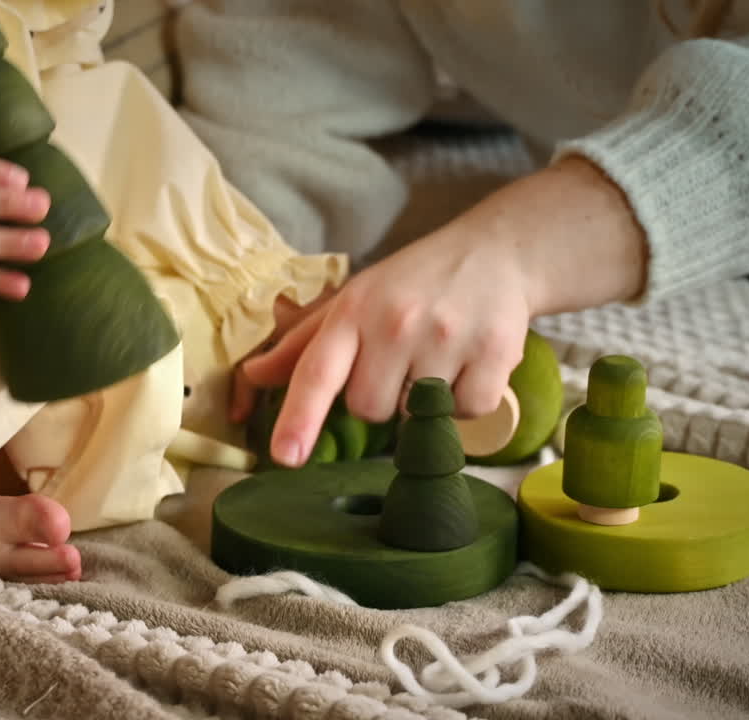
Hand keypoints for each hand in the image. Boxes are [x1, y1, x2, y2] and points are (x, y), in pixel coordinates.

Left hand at [240, 156, 647, 467]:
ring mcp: (446, 337)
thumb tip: (253, 375)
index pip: (317, 371)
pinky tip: (468, 363)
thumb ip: (302, 345)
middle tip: (400, 360)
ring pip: (418, 416)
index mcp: (353, 311)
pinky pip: (467, 413)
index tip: (285, 457)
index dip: (298, 418)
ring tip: (437, 356)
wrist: (495, 252)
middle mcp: (396, 322)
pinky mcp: (493, 353)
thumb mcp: (352, 300)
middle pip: (368, 409)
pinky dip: (467, 400)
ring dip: (424, 400)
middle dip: (380, 397)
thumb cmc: (411, 283)